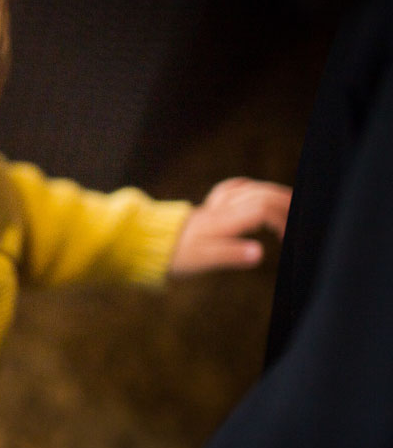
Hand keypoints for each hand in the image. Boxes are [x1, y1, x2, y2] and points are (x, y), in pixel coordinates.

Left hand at [169, 177, 292, 275]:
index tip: (288, 237)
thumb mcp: (204, 259)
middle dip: (283, 200)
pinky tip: (250, 191)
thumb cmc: (176, 254)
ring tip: (289, 201)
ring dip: (270, 192)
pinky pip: (231, 190)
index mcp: (225, 220)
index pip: (263, 209)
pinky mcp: (208, 209)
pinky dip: (247, 188)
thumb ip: (232, 254)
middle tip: (301, 213)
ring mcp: (214, 207)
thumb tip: (259, 253)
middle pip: (260, 194)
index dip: (281, 218)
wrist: (147, 244)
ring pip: (248, 189)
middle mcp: (222, 209)